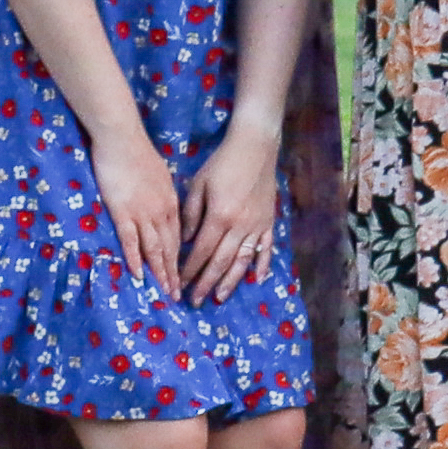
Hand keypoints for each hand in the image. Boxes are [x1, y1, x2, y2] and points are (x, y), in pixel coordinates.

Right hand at [94, 126, 187, 293]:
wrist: (122, 138)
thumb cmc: (138, 153)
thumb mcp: (160, 176)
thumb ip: (164, 196)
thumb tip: (166, 208)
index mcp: (172, 203)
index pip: (178, 238)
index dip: (181, 260)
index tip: (183, 277)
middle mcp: (161, 211)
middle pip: (170, 248)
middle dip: (174, 274)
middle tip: (177, 296)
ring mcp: (142, 213)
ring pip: (155, 249)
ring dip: (160, 273)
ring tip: (164, 293)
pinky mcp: (123, 212)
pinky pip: (131, 241)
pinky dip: (135, 260)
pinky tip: (139, 276)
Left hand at [180, 127, 285, 303]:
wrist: (255, 147)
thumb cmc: (222, 163)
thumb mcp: (198, 184)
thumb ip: (191, 214)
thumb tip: (184, 240)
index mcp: (219, 216)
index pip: (201, 251)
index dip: (189, 269)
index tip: (179, 283)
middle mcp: (239, 226)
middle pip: (220, 262)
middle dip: (206, 283)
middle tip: (195, 301)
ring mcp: (257, 226)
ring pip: (243, 261)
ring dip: (231, 281)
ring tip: (220, 297)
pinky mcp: (269, 222)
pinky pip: (266, 248)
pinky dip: (262, 265)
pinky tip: (257, 280)